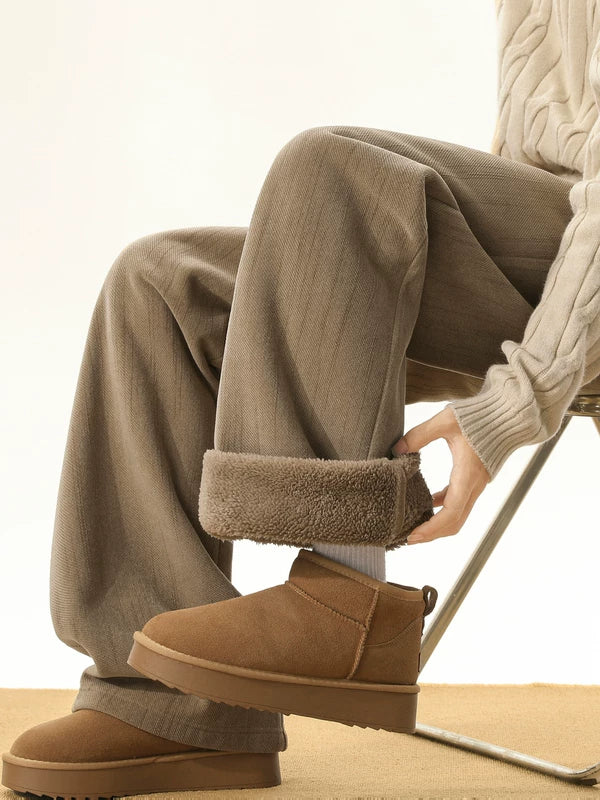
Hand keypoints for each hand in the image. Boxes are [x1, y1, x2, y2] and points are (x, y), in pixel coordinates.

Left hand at [391, 405, 490, 544]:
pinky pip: (459, 502)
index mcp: (467, 475)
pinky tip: (428, 504)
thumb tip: (397, 450)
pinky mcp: (475, 480)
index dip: (432, 528)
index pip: (451, 512)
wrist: (506, 415)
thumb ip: (419, 434)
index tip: (413, 536)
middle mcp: (474, 485)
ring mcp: (476, 485)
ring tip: (415, 525)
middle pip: (455, 522)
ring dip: (438, 524)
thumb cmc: (478, 417)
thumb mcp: (445, 421)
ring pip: (458, 515)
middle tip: (408, 538)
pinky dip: (444, 509)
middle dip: (432, 534)